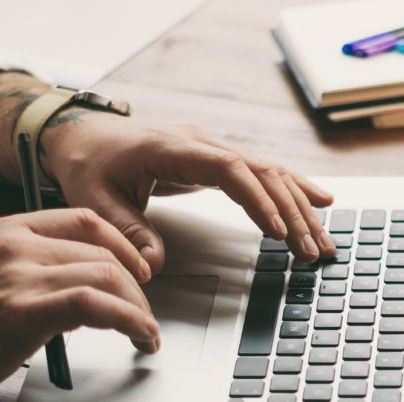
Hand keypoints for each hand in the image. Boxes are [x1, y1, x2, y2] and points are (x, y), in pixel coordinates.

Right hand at [0, 208, 158, 401]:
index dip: (124, 246)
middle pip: (103, 251)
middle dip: (137, 286)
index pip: (85, 220)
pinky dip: (130, 321)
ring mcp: (18, 275)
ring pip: (106, 275)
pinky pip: (96, 305)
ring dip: (139, 308)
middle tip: (144, 314)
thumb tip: (74, 291)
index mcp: (5, 230)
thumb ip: (24, 272)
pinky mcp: (22, 311)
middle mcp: (14, 245)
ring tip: (147, 333)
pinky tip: (140, 337)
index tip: (141, 272)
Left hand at [39, 111, 336, 272]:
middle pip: (261, 172)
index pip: (229, 170)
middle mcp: (202, 143)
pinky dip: (292, 190)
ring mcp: (212, 149)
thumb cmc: (88, 163)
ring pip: (269, 173)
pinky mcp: (216, 161)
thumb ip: (126, 232)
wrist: (80, 133)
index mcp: (174, 148)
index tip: (279, 232)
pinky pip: (262, 173)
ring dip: (299, 207)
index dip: (258, 200)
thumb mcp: (94, 201)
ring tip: (323, 242)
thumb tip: (154, 266)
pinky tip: (319, 202)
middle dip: (293, 213)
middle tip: (313, 251)